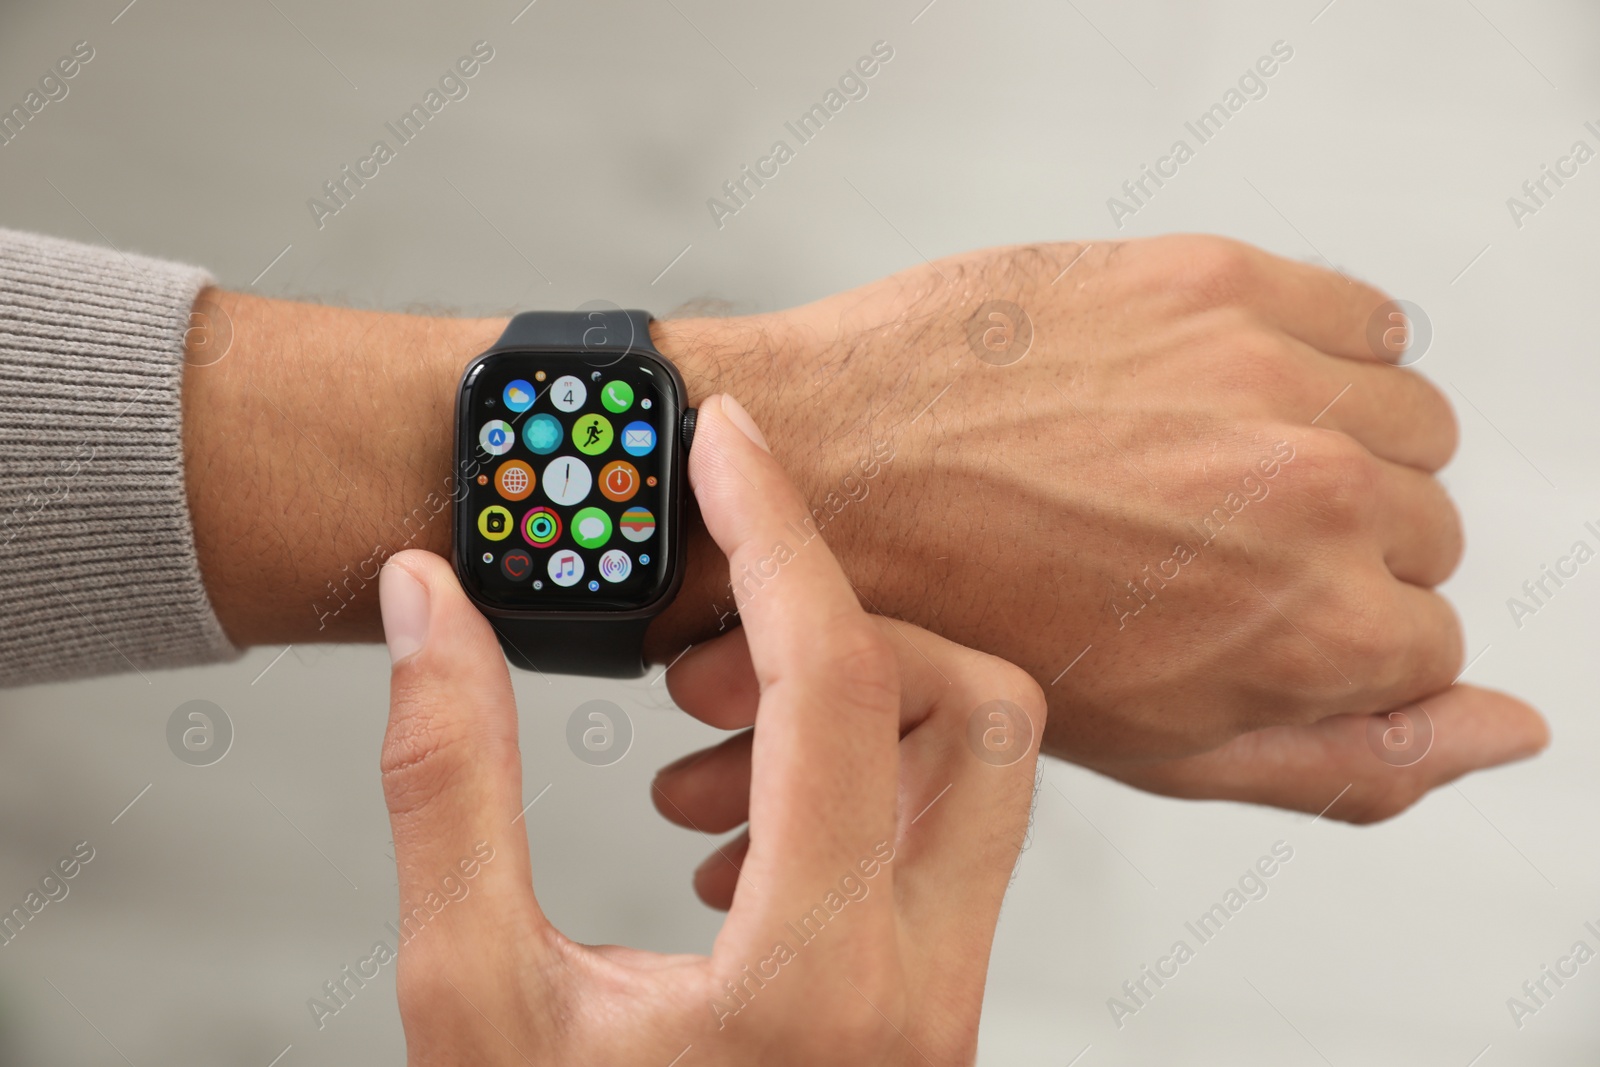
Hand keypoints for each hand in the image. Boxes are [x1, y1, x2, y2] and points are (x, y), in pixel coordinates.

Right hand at [375, 395, 1042, 1064]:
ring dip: (852, 716)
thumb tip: (434, 607)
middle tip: (705, 659)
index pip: (839, 685)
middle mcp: (921, 990)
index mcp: (814, 986)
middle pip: (976, 711)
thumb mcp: (471, 1003)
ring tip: (699, 764)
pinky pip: (947, 843)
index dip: (776, 534)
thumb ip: (448, 787)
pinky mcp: (930, 1004)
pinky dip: (857, 790)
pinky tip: (734, 839)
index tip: (727, 445)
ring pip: (978, 775)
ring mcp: (944, 1002)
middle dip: (850, 631)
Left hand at [649, 235, 1545, 818]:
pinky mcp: (1217, 281)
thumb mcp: (1157, 746)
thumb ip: (1347, 756)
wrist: (835, 473)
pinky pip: (1362, 319)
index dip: (1339, 639)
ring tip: (1215, 468)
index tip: (1255, 616)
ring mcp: (1267, 377)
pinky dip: (1322, 356)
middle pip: (1427, 529)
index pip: (1432, 643)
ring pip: (1409, 422)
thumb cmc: (971, 618)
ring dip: (1338, 448)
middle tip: (1212, 545)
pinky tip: (1226, 390)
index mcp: (1310, 631)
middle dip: (1337, 550)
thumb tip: (1514, 731)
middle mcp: (1310, 499)